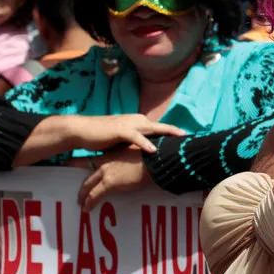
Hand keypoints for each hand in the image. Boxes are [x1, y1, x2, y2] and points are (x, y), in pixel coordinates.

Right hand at [63, 114, 185, 153]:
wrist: (82, 131)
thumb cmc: (102, 137)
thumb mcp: (124, 140)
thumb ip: (136, 143)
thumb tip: (149, 153)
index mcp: (139, 122)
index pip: (161, 128)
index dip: (174, 133)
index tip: (188, 139)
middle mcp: (137, 120)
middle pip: (162, 126)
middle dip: (176, 132)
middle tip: (191, 138)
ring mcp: (129, 124)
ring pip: (153, 128)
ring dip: (167, 133)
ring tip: (181, 139)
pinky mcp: (120, 130)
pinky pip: (136, 137)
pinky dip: (145, 143)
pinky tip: (154, 150)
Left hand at [77, 149, 152, 210]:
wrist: (154, 158)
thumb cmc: (149, 155)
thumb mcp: (133, 153)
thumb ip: (127, 158)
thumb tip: (130, 164)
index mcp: (111, 154)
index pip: (91, 157)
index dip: (78, 161)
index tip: (68, 163)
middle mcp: (105, 162)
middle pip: (87, 174)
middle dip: (81, 183)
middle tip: (77, 191)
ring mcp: (105, 172)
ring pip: (87, 185)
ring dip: (83, 195)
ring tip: (81, 203)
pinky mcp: (109, 183)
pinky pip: (94, 195)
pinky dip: (89, 203)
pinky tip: (87, 209)